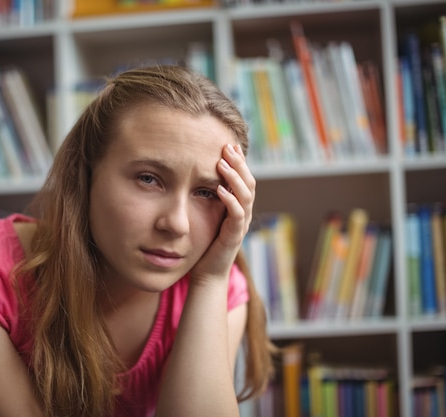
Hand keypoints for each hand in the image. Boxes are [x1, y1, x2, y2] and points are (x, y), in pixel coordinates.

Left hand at [191, 143, 255, 282]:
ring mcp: (241, 225)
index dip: (240, 162)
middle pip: (249, 183)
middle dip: (240, 163)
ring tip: (222, 162)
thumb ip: (208, 197)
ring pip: (246, 196)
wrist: (207, 273)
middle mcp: (244, 214)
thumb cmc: (205, 244)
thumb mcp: (207, 214)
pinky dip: (230, 200)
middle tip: (228, 146)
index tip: (230, 144)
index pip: (244, 179)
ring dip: (234, 178)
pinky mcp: (234, 236)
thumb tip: (196, 175)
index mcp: (239, 207)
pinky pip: (236, 215)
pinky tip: (220, 189)